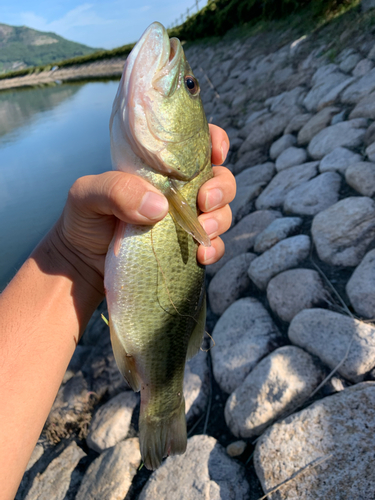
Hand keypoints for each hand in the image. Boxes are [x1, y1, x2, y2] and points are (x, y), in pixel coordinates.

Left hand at [54, 124, 234, 283]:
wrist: (81, 261)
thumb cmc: (84, 218)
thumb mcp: (87, 194)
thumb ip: (115, 190)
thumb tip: (160, 207)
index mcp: (159, 168)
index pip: (196, 146)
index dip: (215, 142)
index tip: (217, 152)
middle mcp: (178, 191)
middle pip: (220, 180)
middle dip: (222, 188)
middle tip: (204, 201)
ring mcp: (184, 221)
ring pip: (221, 213)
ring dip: (219, 220)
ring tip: (201, 232)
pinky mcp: (185, 248)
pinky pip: (212, 246)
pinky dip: (213, 249)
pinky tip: (201, 256)